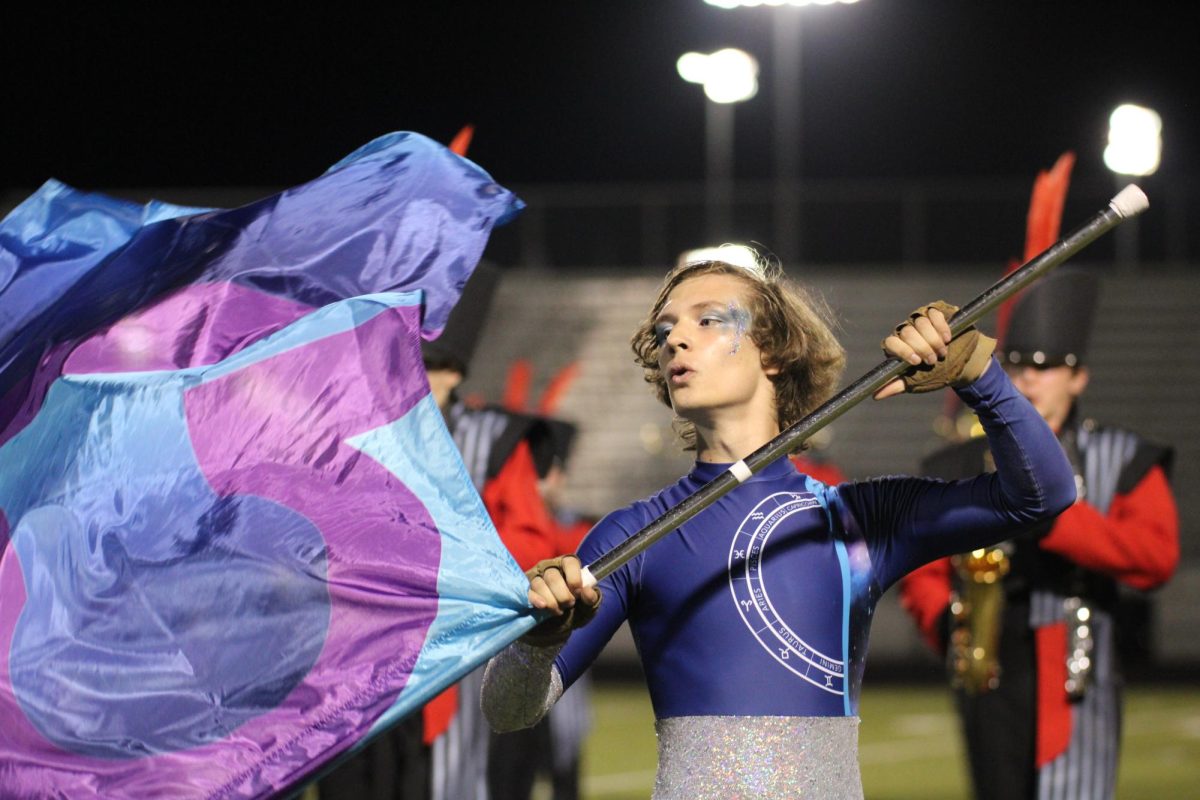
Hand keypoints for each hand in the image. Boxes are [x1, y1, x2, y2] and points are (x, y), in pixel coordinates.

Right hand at [522, 555, 601, 646]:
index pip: (570, 563)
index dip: (574, 578)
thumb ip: (591, 598)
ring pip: (539, 584)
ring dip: (551, 601)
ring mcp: (537, 578)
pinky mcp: (526, 590)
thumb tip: (586, 591)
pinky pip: (528, 592)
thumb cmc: (576, 610)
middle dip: (563, 595)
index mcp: (568, 567)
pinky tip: (542, 606)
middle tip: (569, 605)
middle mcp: (551, 568)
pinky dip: (535, 599)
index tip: (578, 593)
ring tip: (558, 610)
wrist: (560, 626)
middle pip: (553, 576)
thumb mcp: (588, 606)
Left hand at [875, 301, 993, 398]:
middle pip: (907, 332)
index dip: (903, 350)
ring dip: (934, 339)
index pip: (891, 342)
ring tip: (942, 352)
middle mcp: (906, 331)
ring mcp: (920, 321)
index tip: (917, 361)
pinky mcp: (935, 313)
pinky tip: (947, 338)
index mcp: (897, 347)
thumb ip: (897, 385)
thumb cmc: (934, 374)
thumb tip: (876, 395)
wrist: (960, 363)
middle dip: (922, 348)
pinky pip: (933, 313)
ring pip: (920, 322)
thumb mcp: (915, 382)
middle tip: (933, 360)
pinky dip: (941, 326)